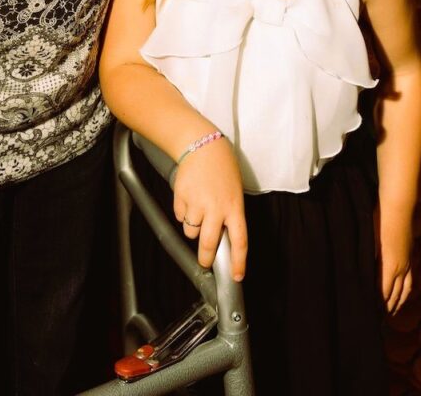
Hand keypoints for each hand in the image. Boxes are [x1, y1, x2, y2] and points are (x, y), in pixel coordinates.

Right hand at [172, 137, 246, 280]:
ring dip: (192, 228)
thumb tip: (222, 235)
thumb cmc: (222, 167)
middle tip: (204, 261)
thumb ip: (229, 213)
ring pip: (190, 231)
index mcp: (234, 207)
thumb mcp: (233, 191)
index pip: (240, 241)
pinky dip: (183, 212)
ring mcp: (197, 203)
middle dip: (204, 257)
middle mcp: (215, 208)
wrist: (201, 145)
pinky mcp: (181, 197)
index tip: (237, 275)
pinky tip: (188, 198)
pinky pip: (180, 216)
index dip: (239, 262)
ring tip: (197, 211)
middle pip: (208, 244)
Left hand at [375, 206, 412, 313]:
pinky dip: (405, 291)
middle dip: (387, 307)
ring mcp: (407, 262)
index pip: (383, 293)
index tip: (369, 313)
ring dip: (398, 302)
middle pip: (395, 294)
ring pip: (405, 290)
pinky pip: (409, 280)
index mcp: (388, 266)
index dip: (377, 305)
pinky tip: (402, 293)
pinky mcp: (409, 256)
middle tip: (378, 318)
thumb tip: (360, 278)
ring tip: (391, 312)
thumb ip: (366, 262)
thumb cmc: (377, 222)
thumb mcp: (367, 242)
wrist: (397, 208)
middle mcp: (400, 268)